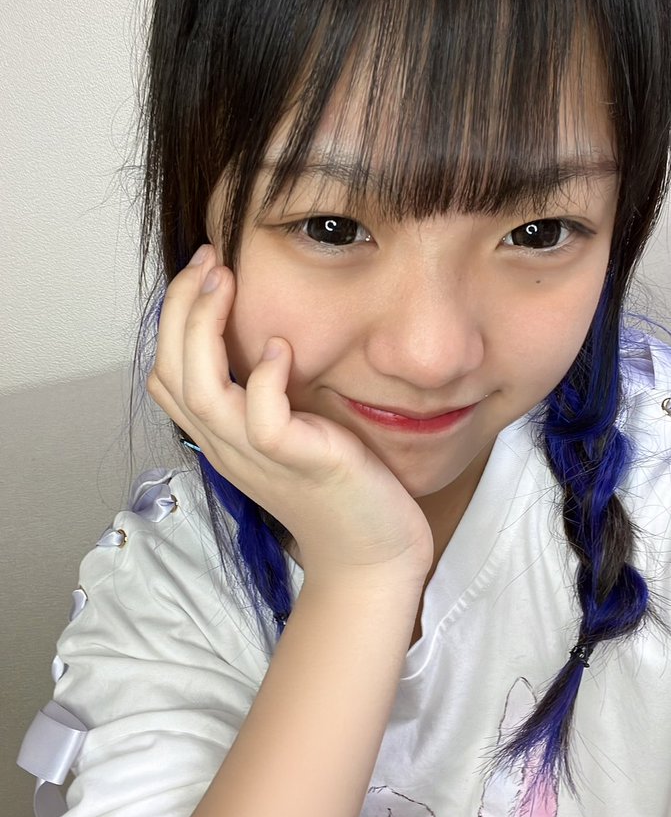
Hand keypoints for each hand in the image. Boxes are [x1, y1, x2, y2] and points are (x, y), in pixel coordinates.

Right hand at [147, 246, 433, 580]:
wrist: (372, 556)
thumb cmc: (339, 491)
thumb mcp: (290, 434)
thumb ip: (265, 397)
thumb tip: (265, 340)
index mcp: (222, 439)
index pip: (165, 376)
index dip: (172, 318)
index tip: (204, 271)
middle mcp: (228, 448)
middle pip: (169, 373)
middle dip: (179, 308)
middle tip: (209, 259)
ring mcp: (259, 459)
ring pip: (200, 391)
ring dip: (205, 328)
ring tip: (226, 281)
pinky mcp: (300, 464)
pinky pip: (261, 419)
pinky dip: (265, 377)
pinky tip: (284, 347)